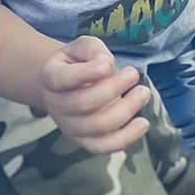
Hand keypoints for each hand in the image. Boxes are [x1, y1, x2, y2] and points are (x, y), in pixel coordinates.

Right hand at [31, 34, 153, 154]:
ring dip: (124, 110)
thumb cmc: (77, 64)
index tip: (107, 65)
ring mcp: (69, 127)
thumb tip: (106, 62)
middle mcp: (56, 106)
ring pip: (97, 126)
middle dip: (112, 89)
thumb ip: (92, 49)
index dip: (86, 74)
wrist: (66, 88)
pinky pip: (104, 147)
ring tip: (143, 93)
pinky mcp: (84, 141)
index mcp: (50, 79)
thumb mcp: (81, 48)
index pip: (63, 79)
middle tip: (133, 74)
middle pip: (83, 103)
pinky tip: (143, 123)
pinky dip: (126, 138)